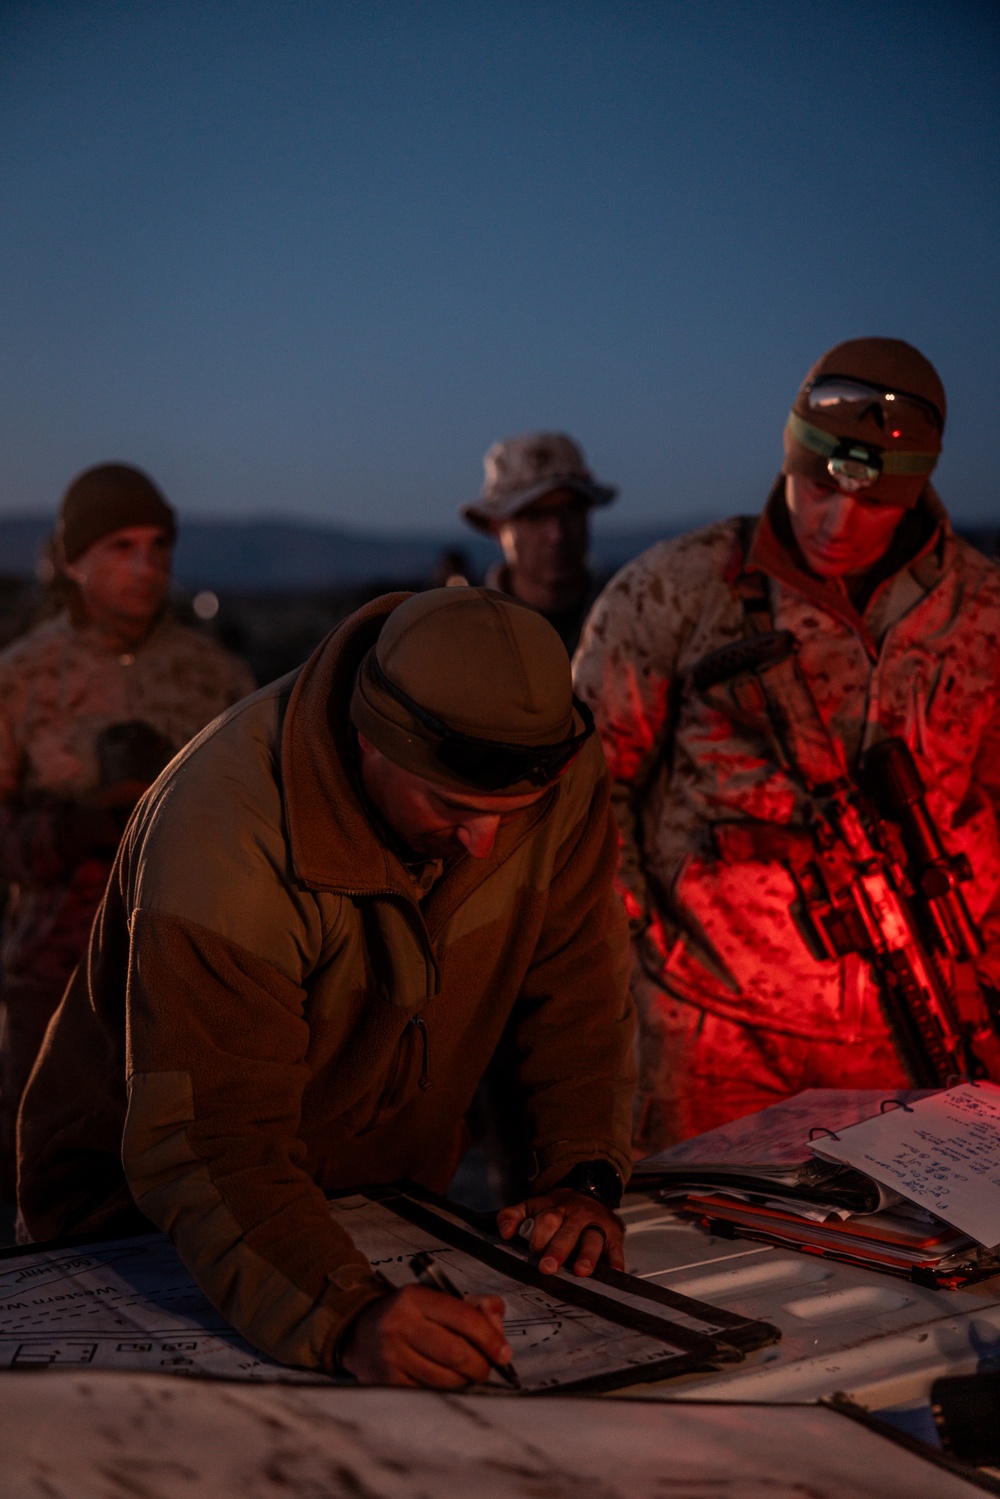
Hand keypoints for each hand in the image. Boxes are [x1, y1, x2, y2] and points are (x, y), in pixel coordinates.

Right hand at [337, 1285, 511, 1386]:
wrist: (359, 1332)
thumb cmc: (409, 1315)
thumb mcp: (436, 1298)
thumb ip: (475, 1305)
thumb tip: (498, 1327)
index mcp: (415, 1297)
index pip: (463, 1318)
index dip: (490, 1338)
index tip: (505, 1353)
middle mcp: (400, 1325)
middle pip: (456, 1353)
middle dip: (480, 1364)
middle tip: (487, 1367)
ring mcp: (391, 1356)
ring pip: (444, 1379)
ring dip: (464, 1381)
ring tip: (467, 1374)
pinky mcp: (387, 1382)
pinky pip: (428, 1393)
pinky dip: (445, 1392)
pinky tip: (447, 1383)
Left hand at [497, 1189, 624, 1276]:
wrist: (590, 1191)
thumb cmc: (557, 1208)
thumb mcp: (532, 1205)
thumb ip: (513, 1215)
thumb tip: (504, 1233)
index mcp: (554, 1208)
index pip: (545, 1219)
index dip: (539, 1235)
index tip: (533, 1251)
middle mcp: (575, 1215)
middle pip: (567, 1230)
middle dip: (557, 1249)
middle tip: (547, 1267)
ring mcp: (596, 1224)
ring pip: (592, 1238)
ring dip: (586, 1255)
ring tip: (580, 1271)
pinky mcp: (613, 1234)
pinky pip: (616, 1246)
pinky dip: (616, 1259)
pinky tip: (614, 1271)